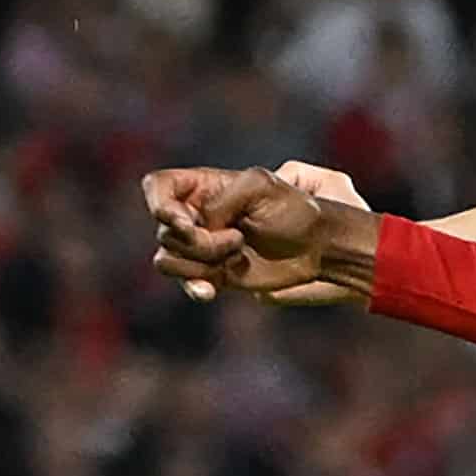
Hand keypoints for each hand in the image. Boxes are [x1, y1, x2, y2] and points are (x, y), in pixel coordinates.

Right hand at [155, 161, 366, 305]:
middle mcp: (198, 215)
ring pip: (167, 258)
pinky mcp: (212, 272)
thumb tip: (197, 229)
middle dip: (198, 239)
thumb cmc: (296, 209)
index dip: (159, 203)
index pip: (158, 186)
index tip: (183, 220)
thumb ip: (219, 201)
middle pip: (164, 230)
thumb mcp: (260, 186)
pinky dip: (194, 284)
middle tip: (238, 237)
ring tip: (239, 251)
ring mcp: (203, 245)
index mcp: (207, 186)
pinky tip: (211, 289)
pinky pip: (185, 280)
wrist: (318, 246)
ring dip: (202, 259)